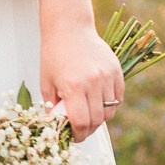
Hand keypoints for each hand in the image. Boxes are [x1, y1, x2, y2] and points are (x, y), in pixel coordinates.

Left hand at [40, 22, 124, 142]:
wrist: (69, 28)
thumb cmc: (54, 55)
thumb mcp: (46, 83)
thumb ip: (53, 108)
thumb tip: (59, 128)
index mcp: (73, 87)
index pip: (81, 122)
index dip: (78, 135)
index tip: (73, 137)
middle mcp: (93, 82)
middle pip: (97, 120)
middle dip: (88, 129)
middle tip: (81, 129)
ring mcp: (107, 75)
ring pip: (110, 110)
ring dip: (100, 117)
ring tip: (90, 113)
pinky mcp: (116, 70)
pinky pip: (118, 97)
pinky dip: (111, 104)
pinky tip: (99, 101)